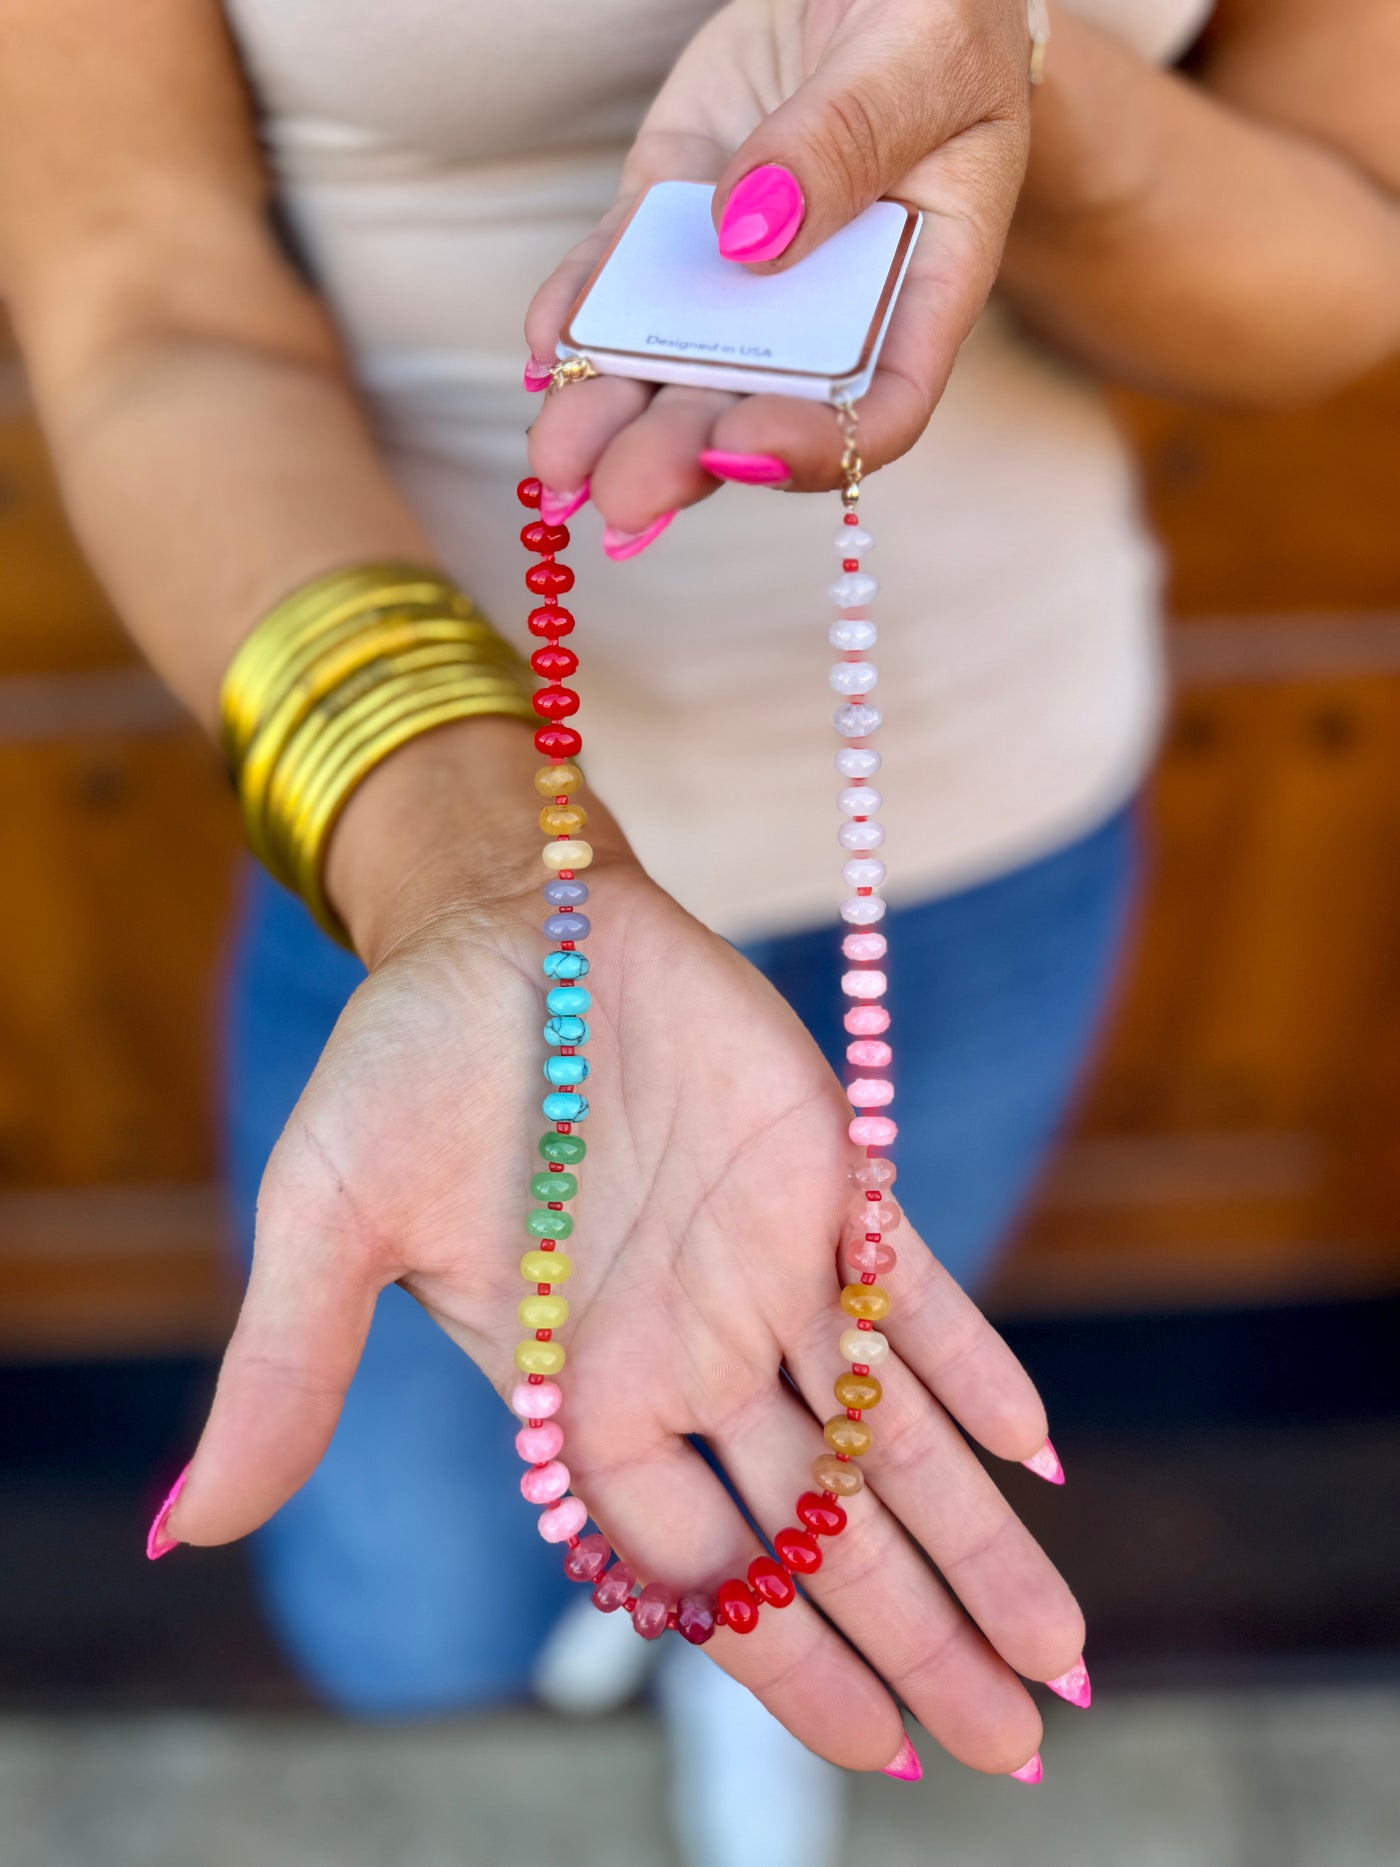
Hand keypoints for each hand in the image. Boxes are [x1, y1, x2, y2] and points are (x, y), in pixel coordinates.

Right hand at [163, 723, 1083, 1775]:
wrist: (505, 916)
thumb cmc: (406, 1064)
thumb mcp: (330, 1216)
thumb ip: (290, 1368)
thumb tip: (186, 1526)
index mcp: (579, 1393)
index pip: (700, 1571)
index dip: (791, 1665)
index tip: (886, 1759)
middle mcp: (688, 1355)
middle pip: (819, 1533)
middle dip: (916, 1642)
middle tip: (1017, 1753)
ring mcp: (766, 1273)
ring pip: (888, 1437)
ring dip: (976, 1539)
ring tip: (1060, 1661)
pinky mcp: (825, 1180)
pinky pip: (917, 1292)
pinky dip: (976, 1364)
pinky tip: (1037, 1448)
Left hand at [525, 0, 1032, 536]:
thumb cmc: (934, 4)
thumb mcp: (917, 52)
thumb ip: (845, 141)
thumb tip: (750, 234)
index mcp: (922, 286)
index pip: (880, 407)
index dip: (814, 444)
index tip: (738, 446)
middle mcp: (828, 306)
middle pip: (755, 408)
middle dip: (682, 456)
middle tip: (619, 495)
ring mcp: (742, 271)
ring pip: (673, 368)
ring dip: (611, 417)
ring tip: (555, 459)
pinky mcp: (671, 220)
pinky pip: (618, 285)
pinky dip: (578, 319)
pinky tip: (546, 346)